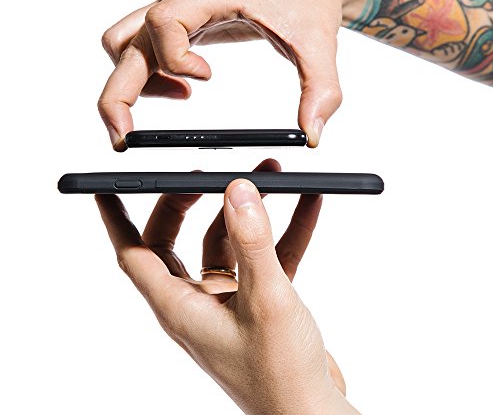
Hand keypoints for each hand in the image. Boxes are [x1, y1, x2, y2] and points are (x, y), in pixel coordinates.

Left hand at [95, 159, 356, 413]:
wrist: (312, 414)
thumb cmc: (280, 377)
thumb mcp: (267, 301)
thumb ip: (252, 242)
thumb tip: (238, 191)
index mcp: (179, 306)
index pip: (132, 252)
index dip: (115, 216)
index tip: (108, 185)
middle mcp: (196, 300)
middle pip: (174, 240)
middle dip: (187, 202)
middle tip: (205, 174)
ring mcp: (226, 300)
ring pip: (224, 242)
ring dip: (246, 211)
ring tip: (270, 175)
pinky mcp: (256, 300)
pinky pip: (264, 255)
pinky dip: (283, 231)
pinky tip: (308, 205)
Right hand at [98, 0, 373, 149]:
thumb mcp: (319, 47)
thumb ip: (320, 92)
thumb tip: (311, 137)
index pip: (163, 20)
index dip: (175, 59)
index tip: (206, 80)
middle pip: (123, 40)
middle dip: (119, 95)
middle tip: (124, 138)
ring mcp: (181, 3)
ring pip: (123, 41)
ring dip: (133, 80)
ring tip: (179, 99)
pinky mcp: (185, 16)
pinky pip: (144, 44)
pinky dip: (151, 72)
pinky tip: (185, 90)